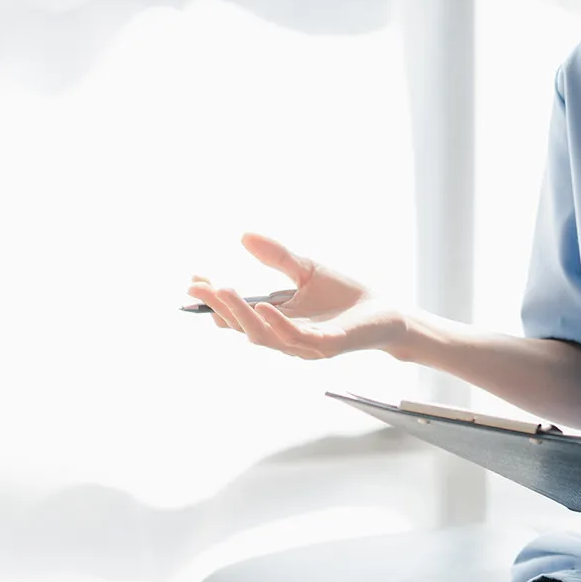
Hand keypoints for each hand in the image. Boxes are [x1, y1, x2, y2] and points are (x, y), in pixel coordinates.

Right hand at [185, 233, 407, 358]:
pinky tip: (263, 305)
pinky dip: (277, 323)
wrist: (386, 312)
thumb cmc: (345, 295)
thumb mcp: (305, 269)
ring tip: (224, 291)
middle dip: (220, 306)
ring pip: (263, 336)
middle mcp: (285, 338)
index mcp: (277, 321)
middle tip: (202, 287)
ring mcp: (304, 345)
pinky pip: (296, 338)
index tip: (194, 281)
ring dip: (241, 314)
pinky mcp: (326, 346)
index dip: (215, 300)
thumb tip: (244, 235)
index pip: (238, 313)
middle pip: (243, 327)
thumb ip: (277, 256)